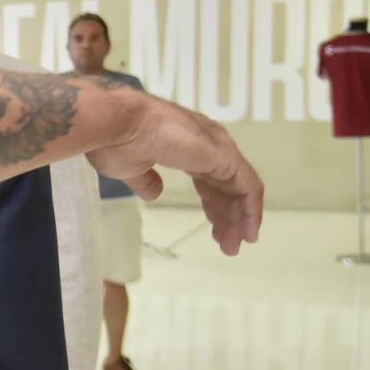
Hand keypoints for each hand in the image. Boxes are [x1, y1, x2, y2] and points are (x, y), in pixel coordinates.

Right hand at [86, 90, 262, 255]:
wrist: (118, 123)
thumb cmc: (118, 143)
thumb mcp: (132, 169)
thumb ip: (146, 181)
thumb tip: (155, 193)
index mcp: (185, 145)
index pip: (209, 178)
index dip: (213, 205)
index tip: (213, 229)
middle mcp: (207, 144)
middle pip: (225, 185)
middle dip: (227, 215)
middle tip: (227, 244)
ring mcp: (218, 149)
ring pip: (240, 188)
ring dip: (240, 218)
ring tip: (234, 246)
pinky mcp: (224, 157)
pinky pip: (248, 187)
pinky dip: (251, 210)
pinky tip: (248, 232)